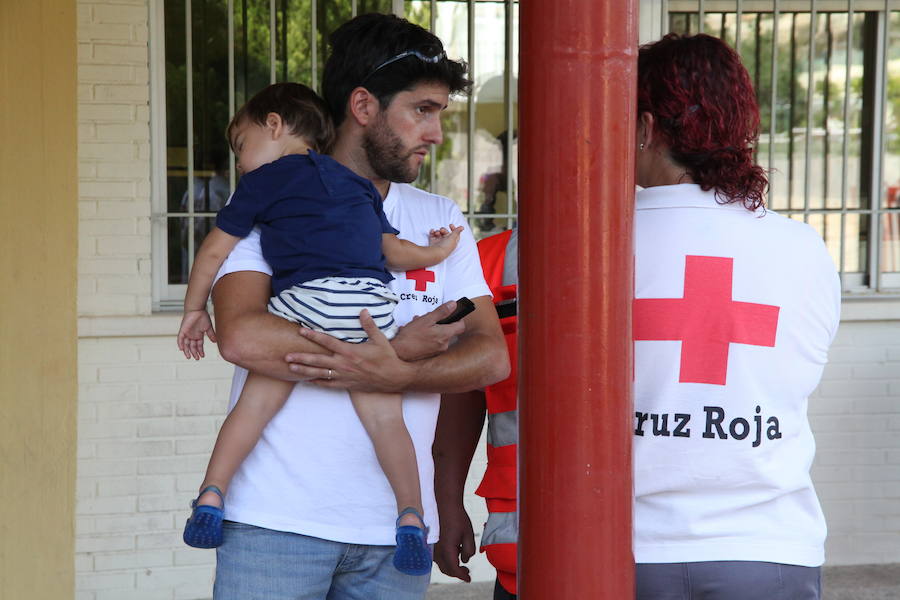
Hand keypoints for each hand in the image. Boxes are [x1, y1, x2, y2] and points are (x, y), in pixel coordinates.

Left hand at [177, 309, 217, 359]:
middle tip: (196, 358)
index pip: (199, 345)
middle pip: (192, 346)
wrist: (197, 309)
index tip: (203, 356)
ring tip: (189, 357)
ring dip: (187, 351)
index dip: (200, 351)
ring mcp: (187, 333)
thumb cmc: (203, 316)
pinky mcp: (182, 330)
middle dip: (194, 353)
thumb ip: (211, 335)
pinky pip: (180, 339)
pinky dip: (180, 344)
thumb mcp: (208, 327)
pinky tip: (181, 349)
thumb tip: (215, 342)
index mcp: (198, 335)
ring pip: (186, 344)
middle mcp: (192, 335)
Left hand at [284, 309, 418, 392]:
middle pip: (318, 360)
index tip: (301, 330)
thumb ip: (369, 325)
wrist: (394, 378)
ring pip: (319, 373)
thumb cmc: (388, 358)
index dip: (313, 335)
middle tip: (286, 356)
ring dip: (304, 370)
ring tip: (290, 368)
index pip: (328, 342)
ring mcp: (344, 376)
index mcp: (350, 351)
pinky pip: (328, 384)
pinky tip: (306, 380)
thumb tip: (363, 311)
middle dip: (301, 357)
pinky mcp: (346, 384)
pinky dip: (316, 382)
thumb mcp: (380, 340)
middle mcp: (344, 364)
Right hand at [391, 301, 465, 360]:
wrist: (399, 352)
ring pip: (439, 336)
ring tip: (418, 325)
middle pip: (449, 330)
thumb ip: (441, 312)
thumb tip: (453, 305)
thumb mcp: (426, 319)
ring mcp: (438, 351)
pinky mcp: (431, 354)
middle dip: (439, 323)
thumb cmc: (411, 336)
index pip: (461, 326)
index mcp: (445, 335)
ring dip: (431, 329)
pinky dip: (428, 336)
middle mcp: (444, 345)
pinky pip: (433, 342)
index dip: (458, 319)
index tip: (451, 314)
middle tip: (428, 318)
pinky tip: (417, 333)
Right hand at [428, 224, 462, 255]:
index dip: (454, 229)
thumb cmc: (446, 246)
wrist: (436, 253)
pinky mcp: (433, 242)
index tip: (450, 225)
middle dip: (444, 230)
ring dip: (438, 231)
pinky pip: (432, 235)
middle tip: (441, 230)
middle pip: (446, 233)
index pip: (455, 234)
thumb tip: (462, 227)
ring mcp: (439, 242)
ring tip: (436, 233)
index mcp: (452, 242)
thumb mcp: (453, 238)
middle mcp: (446, 242)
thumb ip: (457, 231)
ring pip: (439, 233)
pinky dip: (432, 232)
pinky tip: (432, 231)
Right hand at [433, 503, 475, 581]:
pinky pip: (439, 557)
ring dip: (451, 567)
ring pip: (442, 564)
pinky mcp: (433, 543)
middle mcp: (437, 550)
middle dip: (457, 573)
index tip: (469, 579)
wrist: (446, 505)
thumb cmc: (457, 518)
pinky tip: (456, 553)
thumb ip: (469, 551)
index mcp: (447, 549)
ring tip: (463, 564)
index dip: (462, 576)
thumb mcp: (468, 535)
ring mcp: (434, 547)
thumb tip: (465, 560)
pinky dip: (447, 560)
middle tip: (467, 572)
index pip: (454, 569)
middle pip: (446, 569)